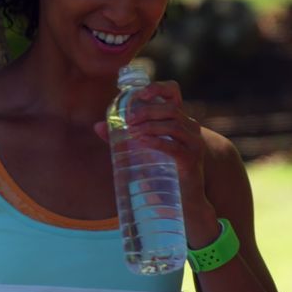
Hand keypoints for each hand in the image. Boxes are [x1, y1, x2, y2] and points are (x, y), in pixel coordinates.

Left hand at [93, 80, 220, 247]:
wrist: (184, 204)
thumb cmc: (163, 175)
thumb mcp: (142, 151)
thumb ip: (121, 138)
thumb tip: (97, 126)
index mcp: (180, 121)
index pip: (174, 93)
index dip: (158, 87)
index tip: (140, 95)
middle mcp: (191, 129)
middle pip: (170, 109)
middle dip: (147, 111)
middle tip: (129, 121)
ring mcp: (194, 144)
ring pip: (173, 125)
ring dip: (150, 125)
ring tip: (132, 132)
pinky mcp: (192, 161)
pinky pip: (174, 146)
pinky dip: (156, 141)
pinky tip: (142, 141)